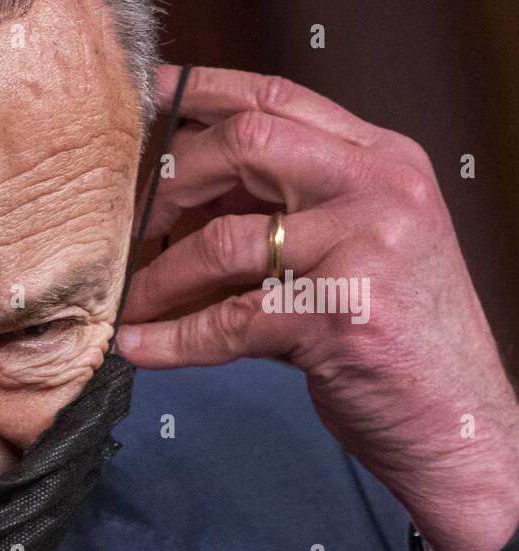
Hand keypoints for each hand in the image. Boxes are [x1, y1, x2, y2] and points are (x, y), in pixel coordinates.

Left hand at [119, 65, 518, 550]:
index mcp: (380, 160)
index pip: (278, 98)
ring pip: (223, 241)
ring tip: (128, 303)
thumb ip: (279, 216)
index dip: (203, 95)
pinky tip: (139, 347)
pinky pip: (228, 321)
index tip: (149, 100)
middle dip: (169, 184)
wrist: (456, 422)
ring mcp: (365, 248)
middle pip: (245, 144)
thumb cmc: (394, 337)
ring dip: (158, 279)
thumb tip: (174, 206)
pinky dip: (173, 340)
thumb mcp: (350, 250)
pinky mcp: (340, 316)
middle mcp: (379, 188)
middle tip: (131, 227)